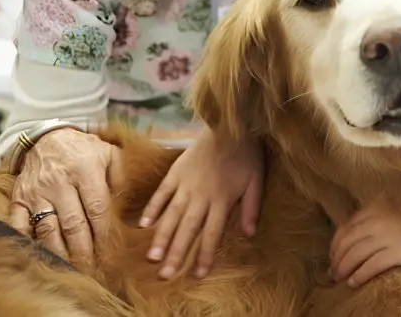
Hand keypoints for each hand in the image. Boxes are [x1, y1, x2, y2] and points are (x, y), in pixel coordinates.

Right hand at [8, 128, 118, 268]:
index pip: (98, 209)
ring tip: (74, 269)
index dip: (105, 234)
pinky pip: (20, 224)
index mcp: (85, 170)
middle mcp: (59, 182)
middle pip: (74, 224)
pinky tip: (42, 256)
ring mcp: (37, 192)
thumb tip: (135, 208)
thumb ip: (123, 178)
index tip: (114, 253)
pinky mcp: (19, 198)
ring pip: (48, 229)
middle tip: (95, 270)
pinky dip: (28, 242)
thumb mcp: (110, 154)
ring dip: (61, 252)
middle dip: (85, 250)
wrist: (48, 137)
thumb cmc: (85, 150)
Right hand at [139, 127, 264, 278]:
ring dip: (162, 237)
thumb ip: (251, 207)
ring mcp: (186, 184)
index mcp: (221, 200)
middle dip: (177, 254)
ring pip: (171, 215)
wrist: (230, 125)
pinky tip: (144, 225)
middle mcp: (201, 196)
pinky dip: (153, 208)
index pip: (212, 233)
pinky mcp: (175, 171)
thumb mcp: (256, 181)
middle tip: (165, 275)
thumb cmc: (247, 154)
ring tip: (152, 257)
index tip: (198, 274)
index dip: (205, 254)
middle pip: (187, 229)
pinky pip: (161, 193)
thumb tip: (249, 233)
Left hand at [329, 199, 400, 286]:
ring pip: (354, 255)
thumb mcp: (398, 204)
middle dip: (336, 258)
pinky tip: (353, 282)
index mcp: (375, 207)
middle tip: (332, 269)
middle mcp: (376, 221)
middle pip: (346, 242)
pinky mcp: (396, 253)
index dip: (335, 243)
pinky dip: (358, 275)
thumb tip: (363, 225)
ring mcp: (385, 237)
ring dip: (343, 268)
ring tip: (340, 277)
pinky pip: (369, 267)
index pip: (345, 227)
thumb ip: (379, 211)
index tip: (334, 253)